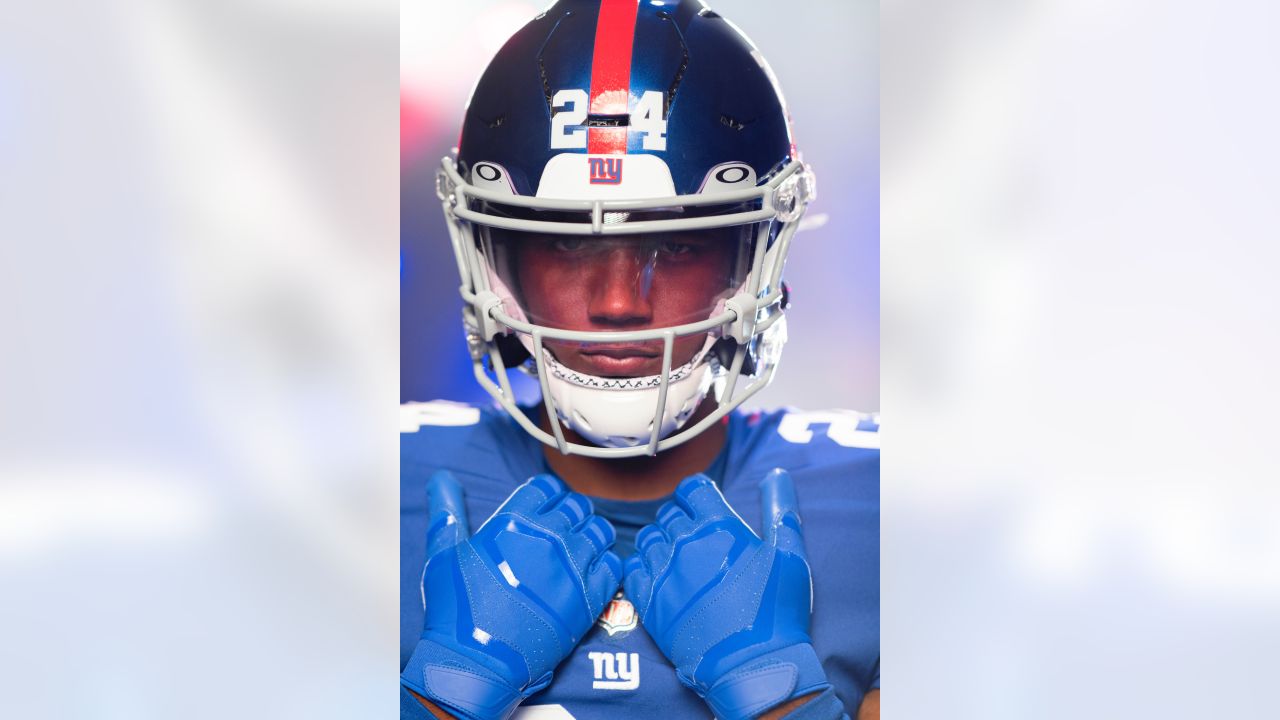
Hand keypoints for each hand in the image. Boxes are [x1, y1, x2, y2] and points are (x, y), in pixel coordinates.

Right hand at [402, 471, 621, 719]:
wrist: (475, 662)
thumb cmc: (456, 610)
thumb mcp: (444, 554)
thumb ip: (447, 511)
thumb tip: (442, 478)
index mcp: (515, 522)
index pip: (548, 488)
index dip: (547, 496)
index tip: (543, 510)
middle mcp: (548, 537)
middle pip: (578, 507)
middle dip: (571, 515)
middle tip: (560, 534)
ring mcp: (572, 566)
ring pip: (601, 531)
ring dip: (591, 536)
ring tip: (578, 551)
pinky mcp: (589, 598)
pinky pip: (614, 566)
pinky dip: (606, 565)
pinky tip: (590, 575)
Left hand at [624, 470, 831, 719]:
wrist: (753, 665)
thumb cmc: (775, 610)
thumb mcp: (789, 554)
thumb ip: (780, 508)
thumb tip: (776, 474)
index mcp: (718, 526)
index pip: (692, 489)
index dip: (697, 496)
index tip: (704, 509)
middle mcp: (685, 543)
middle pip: (669, 514)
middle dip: (682, 521)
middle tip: (700, 544)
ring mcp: (664, 572)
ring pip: (648, 539)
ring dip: (662, 544)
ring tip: (680, 562)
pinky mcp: (649, 601)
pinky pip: (632, 569)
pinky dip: (643, 568)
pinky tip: (661, 579)